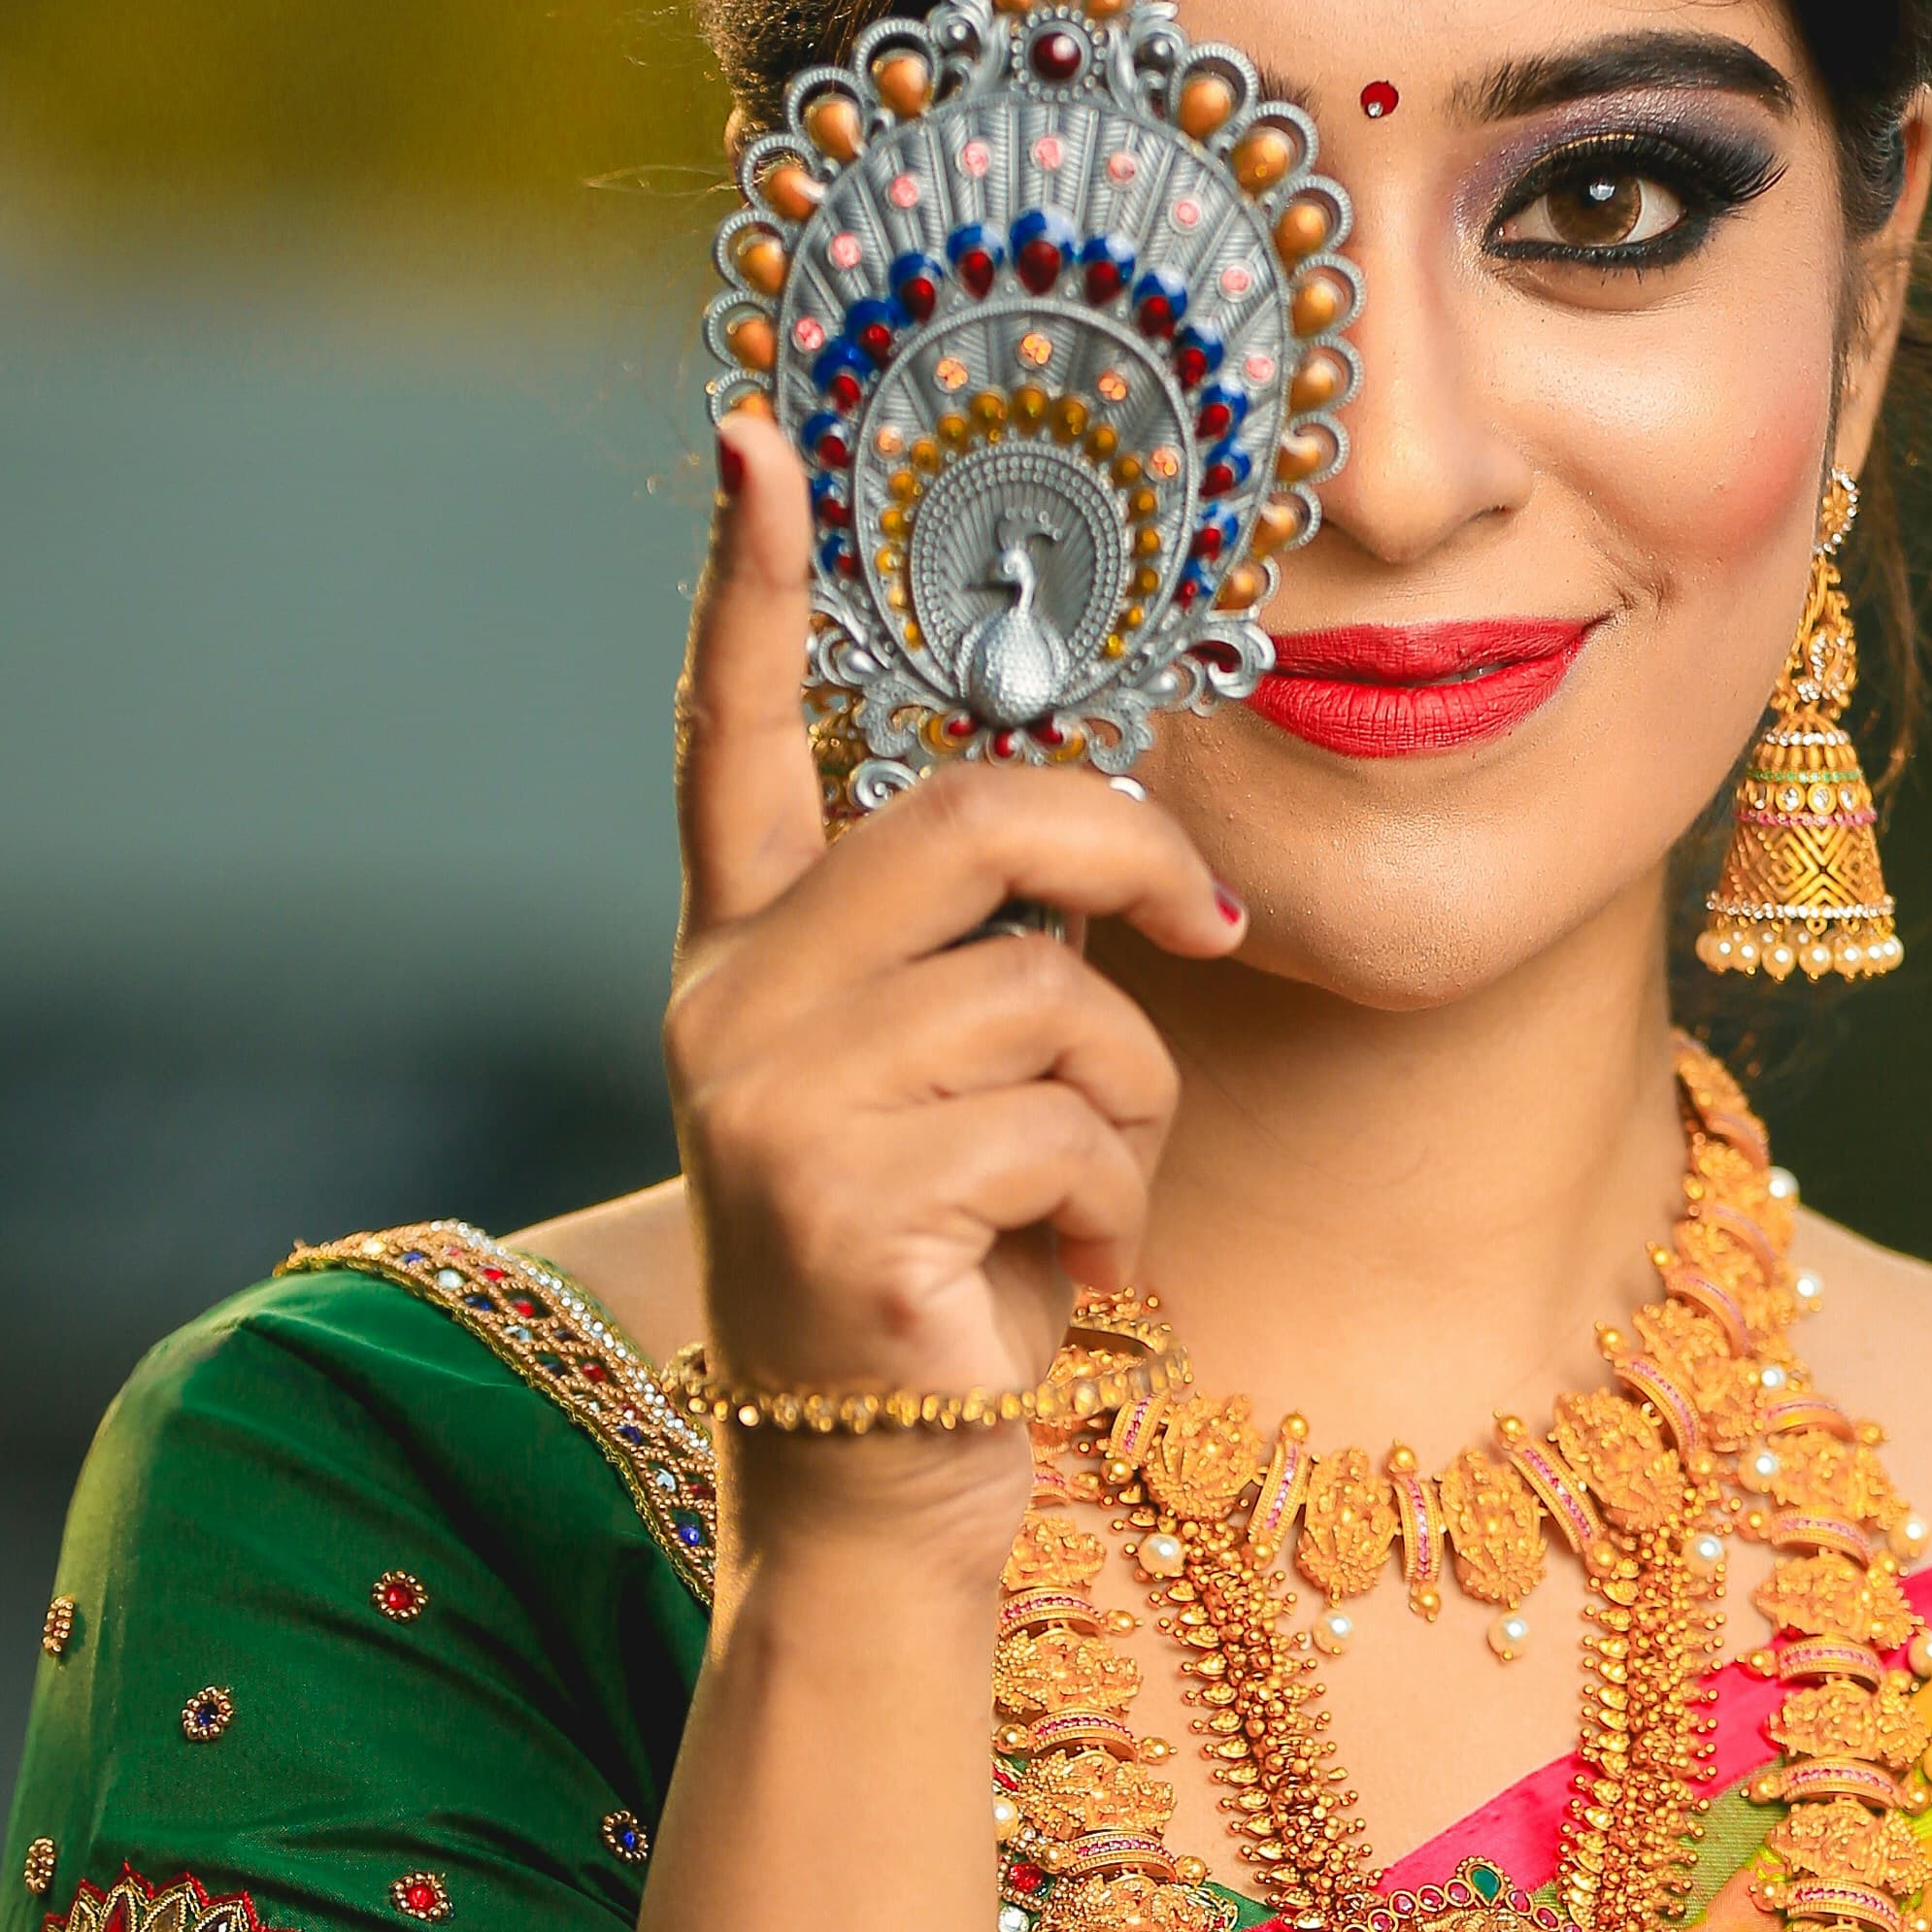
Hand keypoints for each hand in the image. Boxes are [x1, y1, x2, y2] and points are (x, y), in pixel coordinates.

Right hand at [665, 415, 1239, 1550]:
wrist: (875, 1498)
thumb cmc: (943, 1277)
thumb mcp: (948, 1091)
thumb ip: (980, 961)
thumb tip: (1123, 859)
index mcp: (744, 959)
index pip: (727, 741)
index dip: (740, 586)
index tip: (749, 433)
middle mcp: (725, 1008)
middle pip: (970, 822)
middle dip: (1129, 862)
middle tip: (1206, 931)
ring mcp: (768, 1102)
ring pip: (1051, 996)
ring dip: (1131, 1099)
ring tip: (1083, 1196)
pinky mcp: (840, 1197)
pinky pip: (1065, 1120)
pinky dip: (1112, 1199)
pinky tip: (1062, 1271)